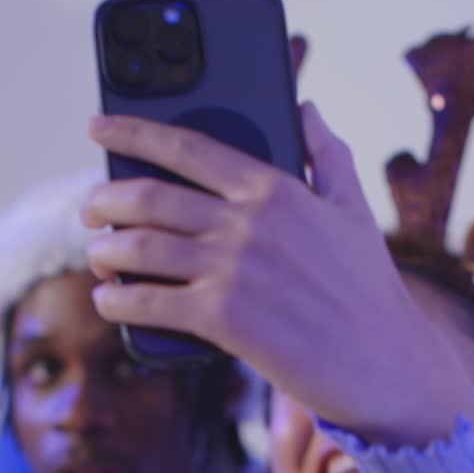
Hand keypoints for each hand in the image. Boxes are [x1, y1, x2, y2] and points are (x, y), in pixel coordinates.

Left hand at [83, 103, 473, 447]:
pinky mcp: (222, 320)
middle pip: (150, 198)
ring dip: (106, 250)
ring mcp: (231, 271)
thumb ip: (328, 155)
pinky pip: (149, 301)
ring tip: (98, 255)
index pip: (188, 147)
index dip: (133, 132)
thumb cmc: (369, 292)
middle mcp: (247, 223)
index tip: (99, 127)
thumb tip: (307, 110)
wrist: (382, 362)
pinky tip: (108, 299)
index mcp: (275, 189)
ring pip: (141, 248)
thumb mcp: (355, 211)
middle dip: (105, 200)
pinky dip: (118, 299)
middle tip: (90, 209)